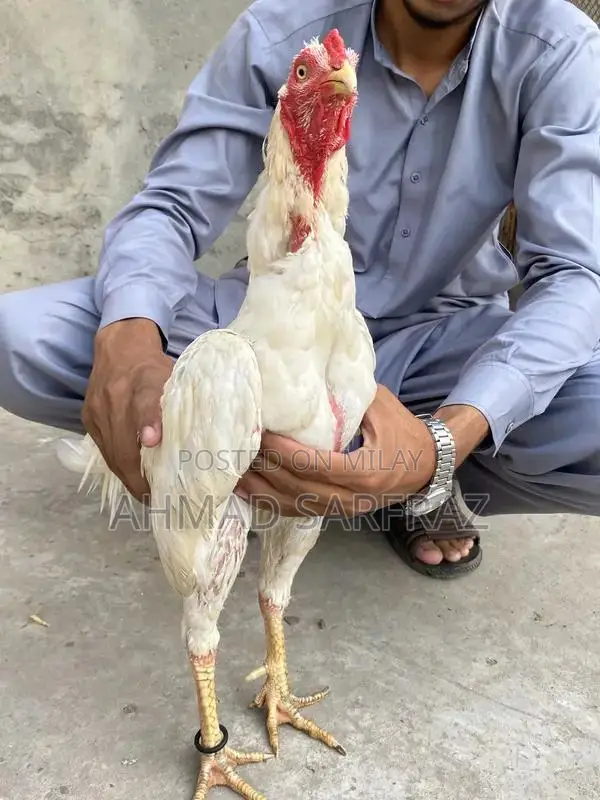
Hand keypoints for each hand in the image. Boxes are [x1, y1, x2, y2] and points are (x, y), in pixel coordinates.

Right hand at [82, 319, 172, 501]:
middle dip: (140, 477)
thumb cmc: (156, 369)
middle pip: (124, 444)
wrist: (119, 349)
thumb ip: (187, 404)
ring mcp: (98, 409)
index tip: (153, 442)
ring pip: (112, 454)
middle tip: (158, 497)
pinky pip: (103, 450)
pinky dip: (118, 466)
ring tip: (147, 495)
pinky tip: (132, 478)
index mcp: (145, 381)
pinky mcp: (87, 418)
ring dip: (129, 478)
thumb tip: (217, 436)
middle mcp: (117, 396)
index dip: (149, 422)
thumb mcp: (177, 378)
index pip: (146, 403)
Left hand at [236, 385, 436, 516]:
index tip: (261, 433)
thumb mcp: (380, 406)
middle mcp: (352, 499)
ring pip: (294, 506)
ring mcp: (343, 511)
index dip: (284, 452)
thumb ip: (347, 397)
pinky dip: (270, 501)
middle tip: (238, 448)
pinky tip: (248, 489)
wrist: (427, 466)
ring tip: (232, 471)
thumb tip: (309, 377)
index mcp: (366, 473)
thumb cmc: (403, 430)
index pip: (315, 466)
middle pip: (298, 489)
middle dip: (265, 469)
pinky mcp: (335, 514)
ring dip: (261, 490)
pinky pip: (297, 511)